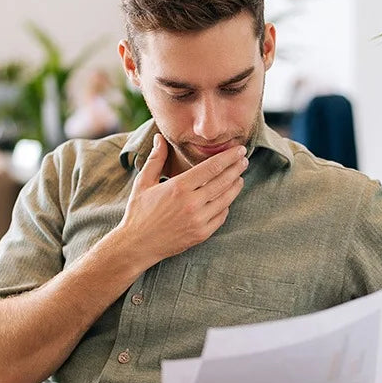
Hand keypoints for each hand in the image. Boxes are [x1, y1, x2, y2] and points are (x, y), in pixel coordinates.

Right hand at [117, 134, 247, 262]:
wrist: (137, 244)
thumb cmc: (138, 212)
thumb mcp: (143, 182)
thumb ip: (156, 159)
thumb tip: (159, 137)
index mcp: (179, 187)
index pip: (212, 167)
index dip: (228, 157)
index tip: (238, 150)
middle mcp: (191, 203)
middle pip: (223, 181)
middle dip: (236, 168)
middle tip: (244, 160)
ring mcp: (198, 220)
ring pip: (226, 199)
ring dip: (235, 186)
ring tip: (240, 177)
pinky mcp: (201, 234)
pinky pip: (221, 217)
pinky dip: (226, 206)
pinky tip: (227, 199)